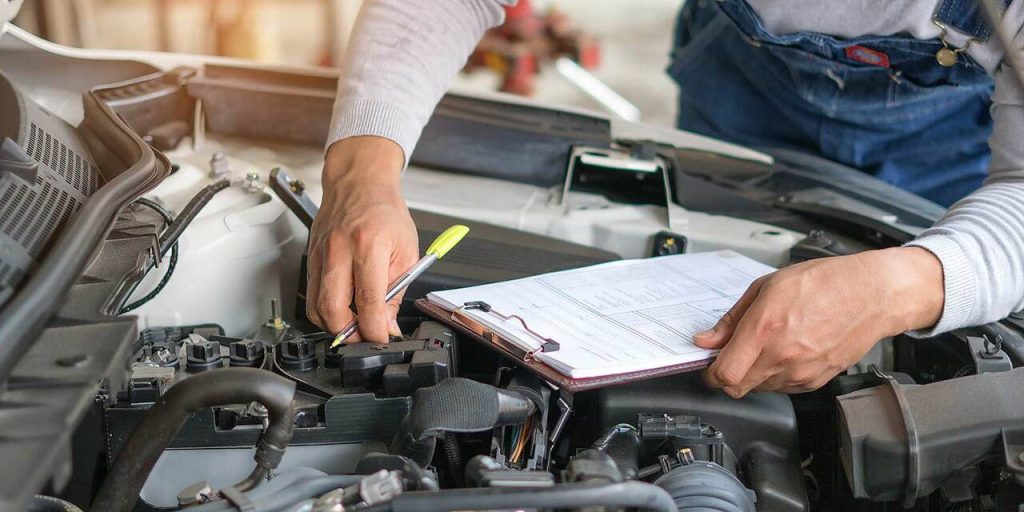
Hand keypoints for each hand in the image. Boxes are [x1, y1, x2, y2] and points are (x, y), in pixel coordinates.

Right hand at [306, 136, 418, 341]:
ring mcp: (320, 254)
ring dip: (334, 325)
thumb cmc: (385, 211)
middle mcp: (339, 249)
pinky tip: (342, 308)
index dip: (374, 328)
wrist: (359, 182)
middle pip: (333, 309)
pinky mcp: (310, 258)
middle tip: (365, 337)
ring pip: (316, 307)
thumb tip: (388, 325)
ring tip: (354, 325)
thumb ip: (396, 291)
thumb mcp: (406, 250)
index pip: (367, 299)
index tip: (382, 338)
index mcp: (369, 245)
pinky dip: (325, 310)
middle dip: (349, 333)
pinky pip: (312, 295)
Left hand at [694, 247, 943, 396]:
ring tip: (767, 346)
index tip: (708, 363)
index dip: (710, 373)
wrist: (871, 294)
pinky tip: (785, 351)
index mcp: (764, 329)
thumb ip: (732, 319)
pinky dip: (776, 376)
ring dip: (753, 374)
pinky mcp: (816, 381)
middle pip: (737, 388)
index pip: (723, 374)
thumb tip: (707, 339)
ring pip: (759, 389)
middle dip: (727, 375)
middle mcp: (782, 356)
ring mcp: (801, 372)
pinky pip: (783, 388)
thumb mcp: (766, 287)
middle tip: (732, 355)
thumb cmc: (823, 282)